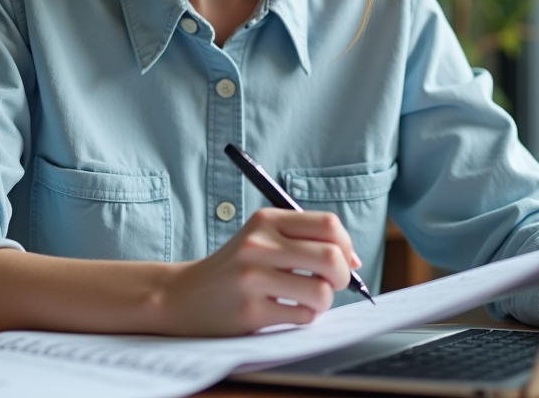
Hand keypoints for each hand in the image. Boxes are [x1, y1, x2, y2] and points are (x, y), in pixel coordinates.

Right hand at [157, 208, 359, 335]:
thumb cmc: (235, 268)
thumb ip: (305, 241)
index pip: (328, 225)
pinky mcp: (250, 311)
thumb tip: (354, 261)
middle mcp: (258, 245)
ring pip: (322, 292)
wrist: (184, 296)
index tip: (343, 259)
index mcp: (265, 220)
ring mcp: (252, 278)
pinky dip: (304, 317)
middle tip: (332, 284)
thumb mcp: (262, 239)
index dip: (346, 245)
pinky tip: (286, 310)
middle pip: (331, 258)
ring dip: (323, 302)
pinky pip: (303, 316)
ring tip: (305, 300)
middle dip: (343, 276)